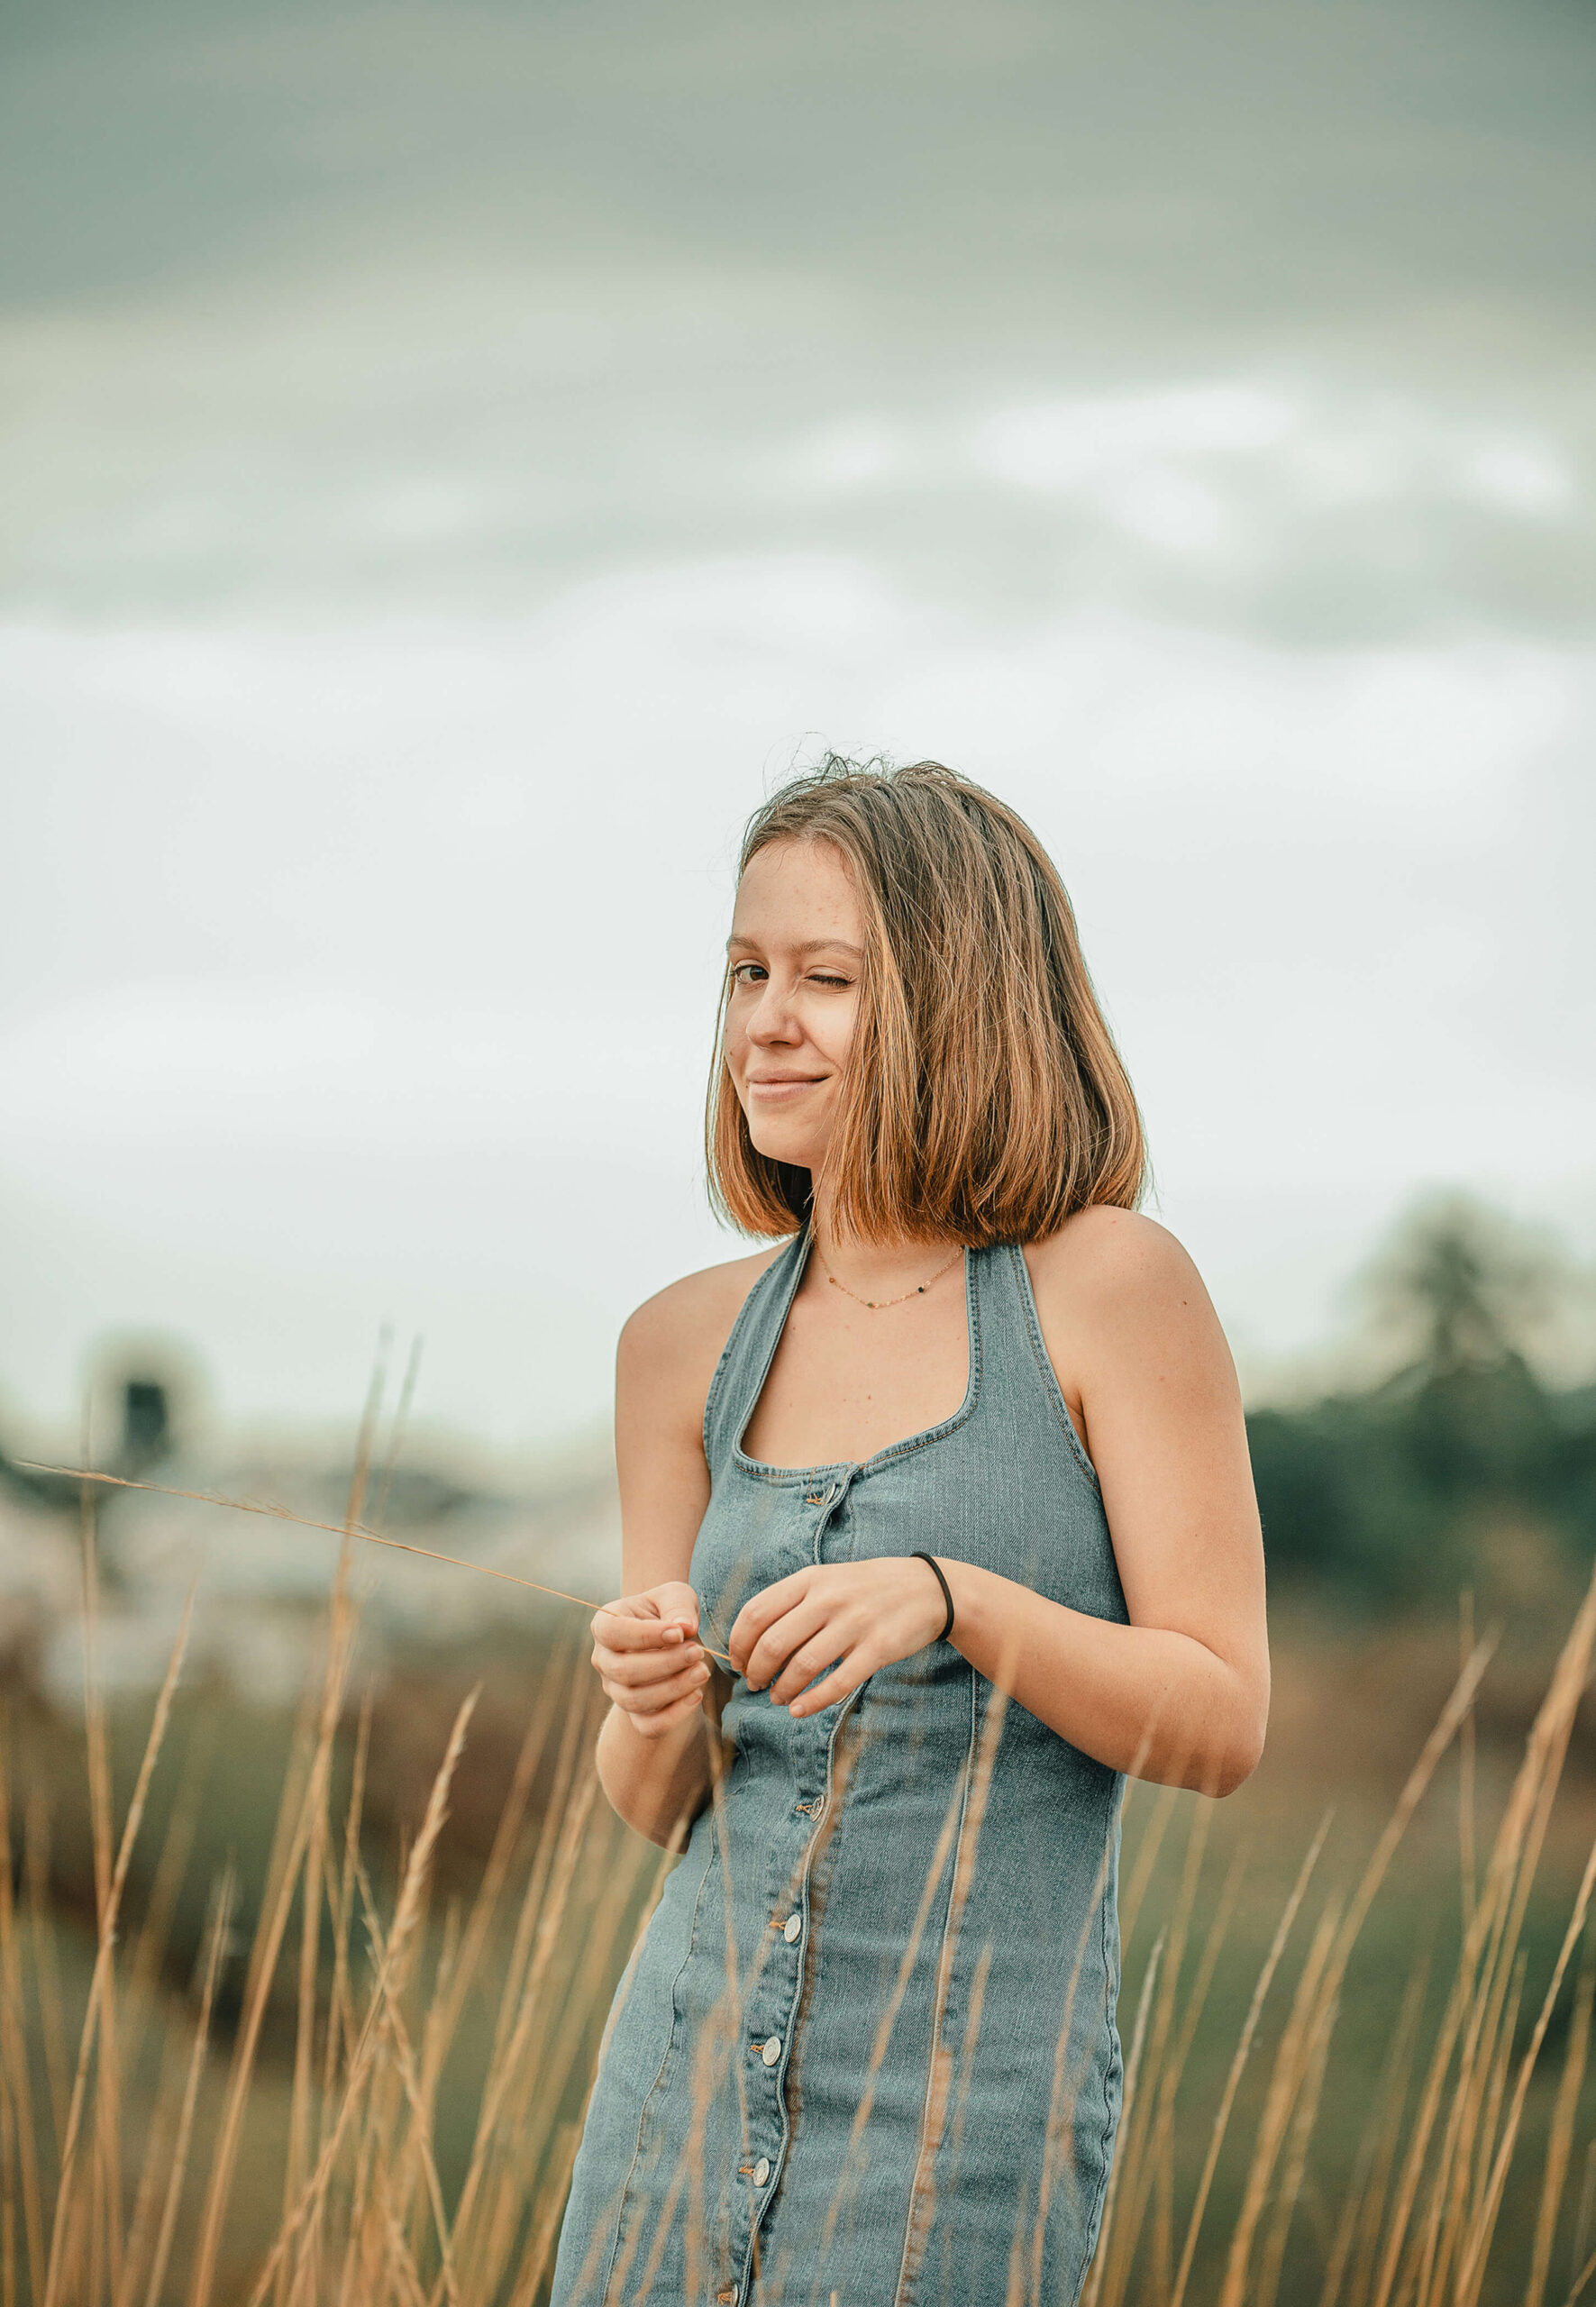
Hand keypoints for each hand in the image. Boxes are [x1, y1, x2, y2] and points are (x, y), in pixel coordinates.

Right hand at [591, 1582, 710, 1739]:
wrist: (671, 1637)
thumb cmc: (668, 1612)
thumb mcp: (674, 1595)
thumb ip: (678, 1606)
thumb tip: (684, 1627)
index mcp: (604, 1625)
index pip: (613, 1632)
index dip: (646, 1635)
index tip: (680, 1633)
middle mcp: (603, 1660)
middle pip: (624, 1671)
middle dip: (665, 1664)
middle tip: (698, 1652)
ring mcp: (615, 1690)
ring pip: (635, 1700)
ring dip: (672, 1689)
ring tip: (702, 1672)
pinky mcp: (634, 1714)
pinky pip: (647, 1726)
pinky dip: (673, 1716)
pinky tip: (697, 1695)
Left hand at [728, 1558, 948, 1718]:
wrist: (928, 1589)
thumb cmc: (866, 1588)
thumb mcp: (827, 1580)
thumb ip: (792, 1603)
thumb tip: (751, 1642)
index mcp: (809, 1579)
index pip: (756, 1612)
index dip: (739, 1643)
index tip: (737, 1662)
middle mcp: (828, 1598)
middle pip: (773, 1643)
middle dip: (756, 1671)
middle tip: (756, 1684)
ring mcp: (854, 1623)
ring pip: (802, 1666)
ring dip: (782, 1689)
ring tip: (778, 1699)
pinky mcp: (878, 1649)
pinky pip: (837, 1683)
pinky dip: (813, 1701)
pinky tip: (800, 1709)